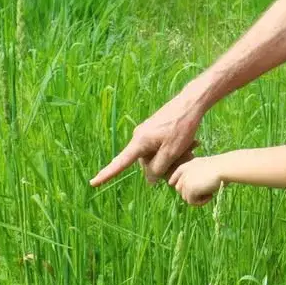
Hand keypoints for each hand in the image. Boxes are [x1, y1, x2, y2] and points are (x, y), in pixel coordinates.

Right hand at [90, 91, 204, 186]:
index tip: (93, 182)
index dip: (107, 174)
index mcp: (139, 142)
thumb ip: (158, 168)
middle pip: (147, 162)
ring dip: (174, 156)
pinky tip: (192, 144)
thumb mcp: (172, 151)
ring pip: (158, 155)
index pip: (121, 162)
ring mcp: (148, 133)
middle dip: (166, 164)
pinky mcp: (156, 130)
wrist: (192, 102)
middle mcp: (140, 137)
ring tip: (192, 148)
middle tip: (187, 156)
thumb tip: (149, 180)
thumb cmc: (182, 126)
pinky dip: (175, 148)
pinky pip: (162, 146)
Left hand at [169, 157, 224, 205]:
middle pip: (179, 189)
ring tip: (210, 193)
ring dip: (197, 198)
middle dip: (190, 193)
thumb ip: (197, 175)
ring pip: (185, 197)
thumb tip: (194, 189)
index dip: (175, 182)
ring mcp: (185, 181)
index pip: (175, 177)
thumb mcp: (205, 168)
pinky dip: (201, 202)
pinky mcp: (189, 190)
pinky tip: (211, 195)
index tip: (176, 186)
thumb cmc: (221, 168)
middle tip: (203, 193)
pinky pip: (192, 202)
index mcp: (188, 165)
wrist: (223, 168)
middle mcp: (184, 173)